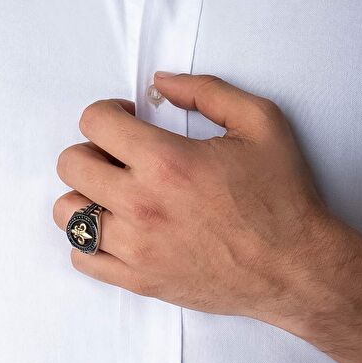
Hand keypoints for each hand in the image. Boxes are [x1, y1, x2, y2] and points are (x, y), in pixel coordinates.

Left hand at [53, 73, 361, 362]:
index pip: (94, 121)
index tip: (127, 119)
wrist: (295, 268)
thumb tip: (160, 83)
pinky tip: (118, 228)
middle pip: (71, 163)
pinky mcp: (138, 279)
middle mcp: (141, 205)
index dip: (108, 111)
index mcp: (167, 161)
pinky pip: (81, 256)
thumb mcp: (260, 122)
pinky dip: (89, 238)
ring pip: (66, 212)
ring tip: (115, 192)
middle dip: (92, 148)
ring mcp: (136, 247)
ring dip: (84, 193)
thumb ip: (206, 91)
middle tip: (120, 154)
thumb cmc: (282, 198)